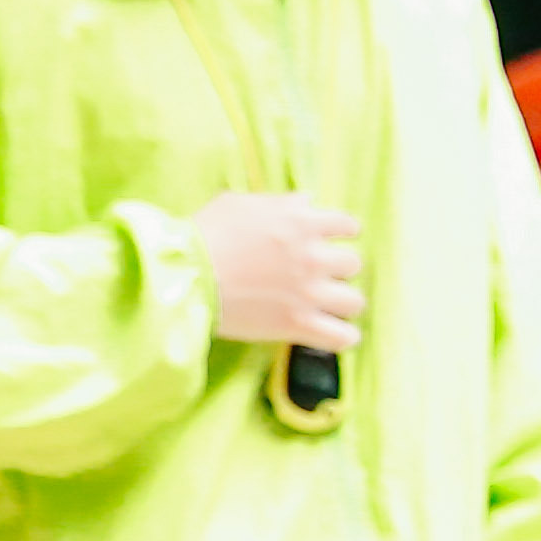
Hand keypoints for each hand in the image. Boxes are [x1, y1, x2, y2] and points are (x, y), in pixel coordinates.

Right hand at [192, 190, 364, 350]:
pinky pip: (342, 337)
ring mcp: (309, 292)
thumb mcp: (240, 204)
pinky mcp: (298, 324)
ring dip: (343, 303)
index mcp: (301, 222)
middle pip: (352, 264)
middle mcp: (312, 256)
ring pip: (354, 302)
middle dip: (338, 270)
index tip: (333, 241)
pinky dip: (342, 338)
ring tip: (330, 307)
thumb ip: (279, 204)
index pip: (347, 225)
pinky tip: (334, 335)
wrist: (186, 275)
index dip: (342, 234)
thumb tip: (307, 201)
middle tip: (321, 276)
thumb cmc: (205, 235)